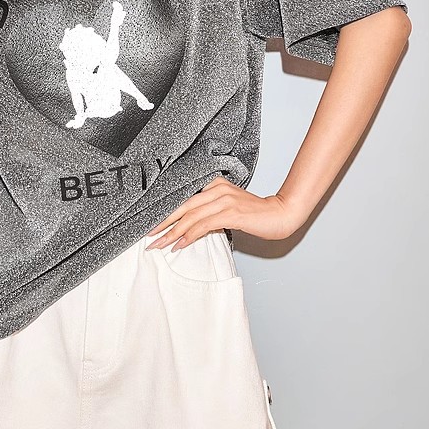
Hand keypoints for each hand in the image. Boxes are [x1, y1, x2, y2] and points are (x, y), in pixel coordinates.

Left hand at [145, 177, 303, 249]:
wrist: (281, 214)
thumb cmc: (255, 214)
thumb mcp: (228, 208)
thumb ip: (209, 212)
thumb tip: (188, 227)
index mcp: (214, 183)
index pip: (184, 197)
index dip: (166, 211)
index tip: (151, 223)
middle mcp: (216, 188)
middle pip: (182, 206)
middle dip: (163, 223)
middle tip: (147, 236)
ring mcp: (223, 199)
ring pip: (190, 217)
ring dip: (172, 233)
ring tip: (159, 244)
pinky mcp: (230, 212)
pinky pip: (203, 225)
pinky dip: (189, 236)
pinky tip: (179, 244)